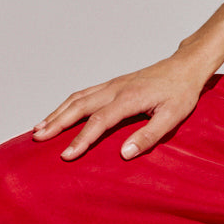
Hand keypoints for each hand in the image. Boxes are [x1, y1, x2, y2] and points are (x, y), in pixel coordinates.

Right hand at [32, 53, 212, 160]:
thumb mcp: (172, 117)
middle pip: (79, 106)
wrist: (185, 67)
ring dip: (57, 112)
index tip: (66, 155)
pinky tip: (59, 113)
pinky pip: (84, 93)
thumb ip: (149, 136)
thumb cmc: (181, 93)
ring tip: (39, 128)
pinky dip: (67, 104)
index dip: (81, 139)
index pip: (99, 121)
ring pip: (77, 98)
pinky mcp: (113, 84)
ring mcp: (113, 84)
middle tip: (38, 139)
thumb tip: (124, 154)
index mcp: (129, 98)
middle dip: (56, 123)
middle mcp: (116, 89)